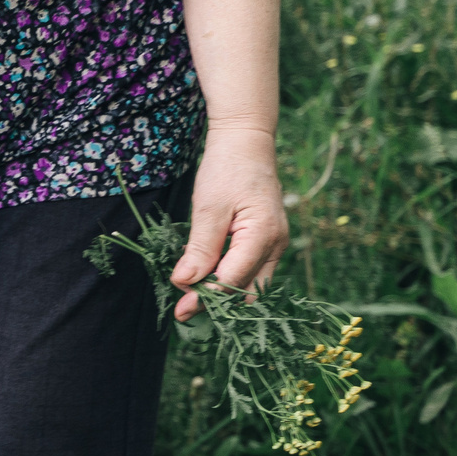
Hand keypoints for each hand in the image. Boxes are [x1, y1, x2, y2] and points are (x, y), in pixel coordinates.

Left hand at [170, 124, 288, 320]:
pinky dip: (229, 279)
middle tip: (184, 313)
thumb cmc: (227, 168)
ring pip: (251, 284)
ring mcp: (274, 245)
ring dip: (223, 294)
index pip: (233, 280)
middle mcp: (276, 246)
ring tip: (191, 302)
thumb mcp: (209, 207)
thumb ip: (200, 247)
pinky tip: (207, 282)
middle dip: (218, 304)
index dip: (207, 296)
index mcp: (264, 236)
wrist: (245, 142)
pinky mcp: (266, 242)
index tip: (181, 309)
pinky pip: (250, 270)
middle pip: (248, 291)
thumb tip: (185, 282)